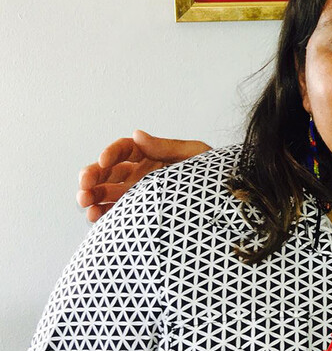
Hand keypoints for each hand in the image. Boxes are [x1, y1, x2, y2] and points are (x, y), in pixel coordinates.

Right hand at [77, 130, 210, 221]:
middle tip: (83, 185)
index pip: (125, 149)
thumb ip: (167, 147)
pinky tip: (94, 215)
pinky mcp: (139, 213)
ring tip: (85, 202)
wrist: (229, 201)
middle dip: (92, 176)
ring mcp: (138, 194)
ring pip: (107, 192)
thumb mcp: (196, 154)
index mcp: (153, 154)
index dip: (111, 153)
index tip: (103, 161)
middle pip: (109, 171)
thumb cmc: (215, 174)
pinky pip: (116, 212)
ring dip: (92, 196)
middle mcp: (142, 173)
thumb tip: (137, 134)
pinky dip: (102, 213)